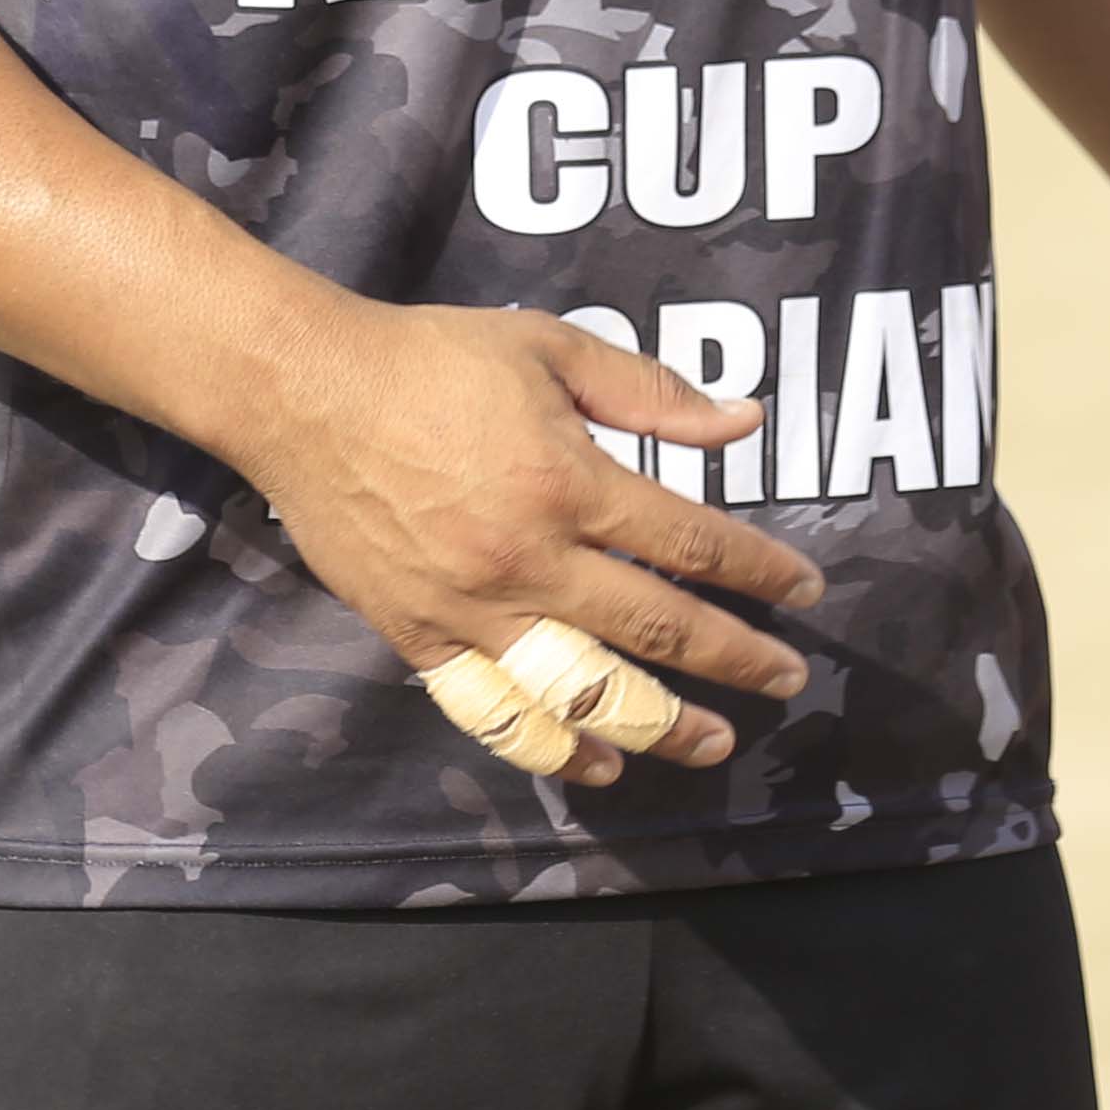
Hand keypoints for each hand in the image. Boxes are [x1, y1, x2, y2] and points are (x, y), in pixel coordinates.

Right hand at [231, 302, 827, 783]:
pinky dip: (549, 747)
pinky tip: (597, 763)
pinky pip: (493, 712)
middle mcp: (528, 559)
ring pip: (582, 691)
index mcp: (567, 481)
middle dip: (735, 660)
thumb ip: (649, 390)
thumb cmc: (431, 359)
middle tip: (787, 679)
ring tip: (713, 742)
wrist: (304, 393)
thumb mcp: (549, 347)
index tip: (804, 588)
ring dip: (658, 726)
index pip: (689, 541)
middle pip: (655, 629)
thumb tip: (744, 422)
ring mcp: (473, 609)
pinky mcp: (421, 638)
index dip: (759, 569)